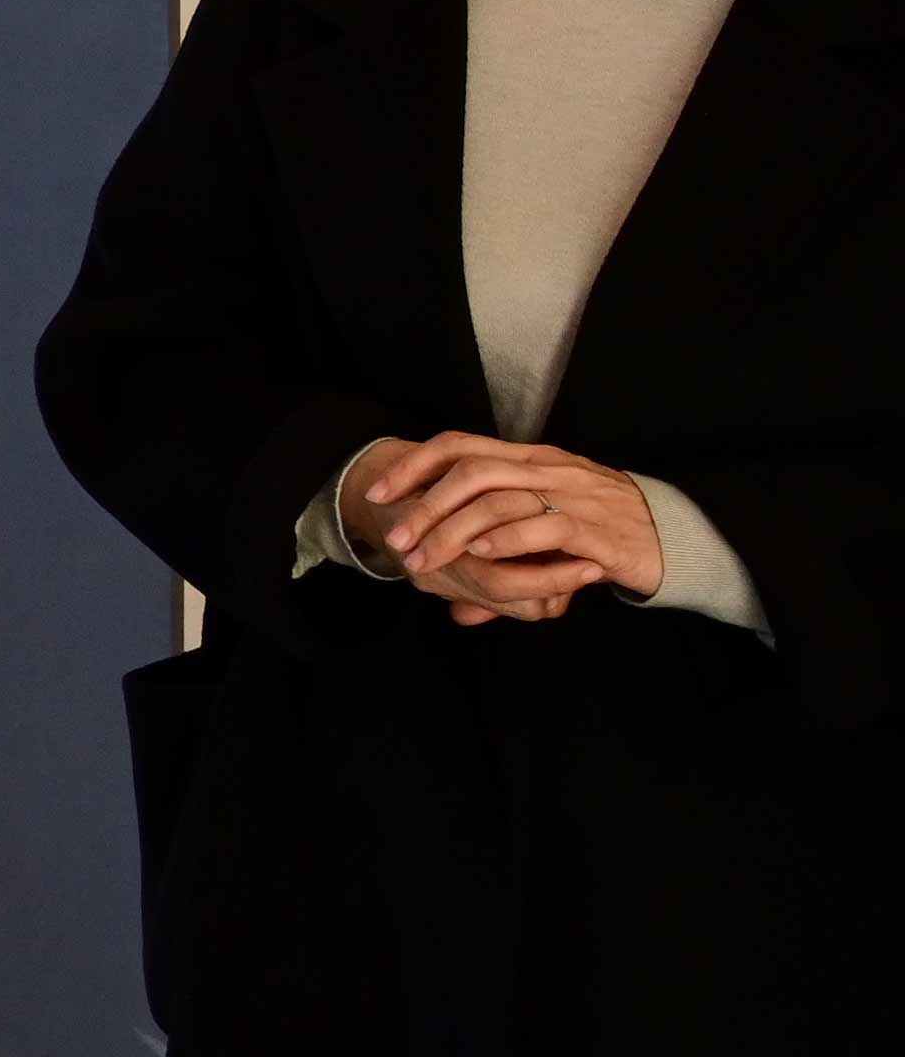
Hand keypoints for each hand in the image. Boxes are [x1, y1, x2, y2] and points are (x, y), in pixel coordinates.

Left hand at [347, 431, 662, 622]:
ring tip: (425, 559)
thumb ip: (499, 567)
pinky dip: (510, 539)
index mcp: (532, 459)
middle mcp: (549, 469)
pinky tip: (481, 554)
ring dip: (454, 529)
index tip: (379, 495)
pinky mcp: (599, 530)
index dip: (415, 465)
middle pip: (472, 470)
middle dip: (425, 505)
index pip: (461, 445)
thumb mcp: (545, 544)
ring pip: (502, 497)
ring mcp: (575, 496)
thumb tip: (457, 611)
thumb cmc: (603, 537)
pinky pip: (548, 526)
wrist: (678, 539)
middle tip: (397, 541)